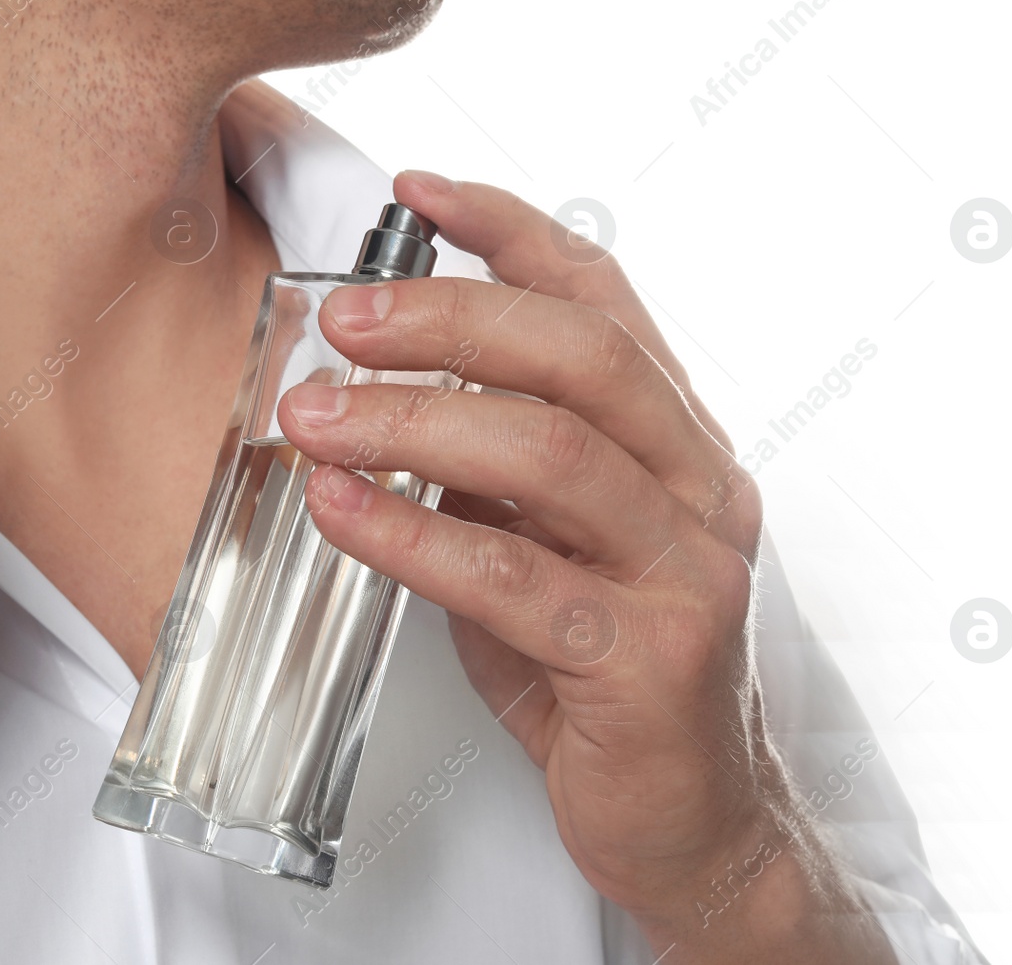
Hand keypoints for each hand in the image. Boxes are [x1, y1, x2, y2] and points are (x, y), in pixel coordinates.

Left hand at [278, 173, 894, 961]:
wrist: (690, 821)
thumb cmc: (605, 673)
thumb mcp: (551, 545)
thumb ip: (497, 471)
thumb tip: (387, 394)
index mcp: (678, 444)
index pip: (604, 300)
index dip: (511, 231)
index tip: (417, 191)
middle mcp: (698, 488)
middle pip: (580, 354)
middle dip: (449, 317)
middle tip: (341, 320)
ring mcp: (686, 571)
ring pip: (549, 453)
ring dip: (412, 419)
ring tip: (312, 416)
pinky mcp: (650, 659)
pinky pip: (513, 577)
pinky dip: (412, 534)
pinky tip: (340, 510)